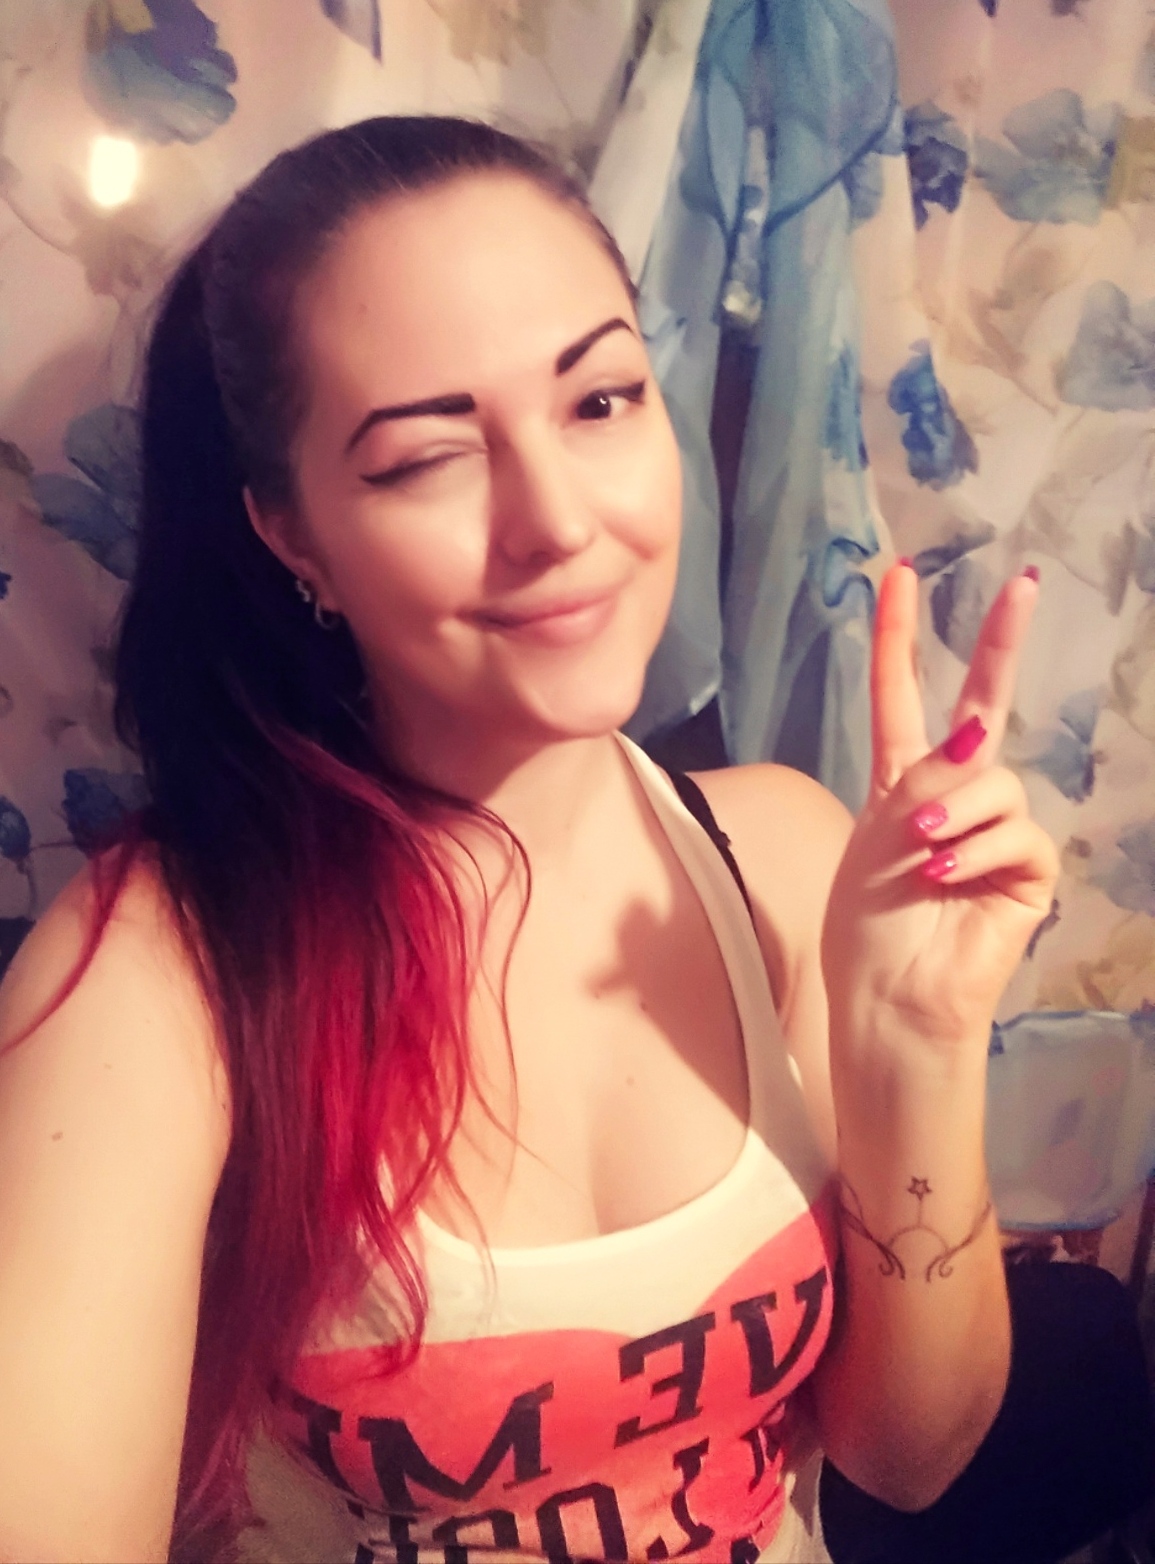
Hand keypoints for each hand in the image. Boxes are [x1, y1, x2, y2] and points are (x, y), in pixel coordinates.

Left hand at [821, 563, 1059, 1060]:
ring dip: (956, 809)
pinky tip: (947, 876)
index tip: (896, 576)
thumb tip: (977, 738)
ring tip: (923, 852)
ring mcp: (997, 830)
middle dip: (1002, 643)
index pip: (902, 695)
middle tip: (1024, 585)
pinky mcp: (1029, 872)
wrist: (889, 1001)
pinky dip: (980, 850)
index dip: (898, 638)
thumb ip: (919, 779)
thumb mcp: (874, 836)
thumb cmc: (866, 929)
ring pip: (996, 779)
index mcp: (902, 781)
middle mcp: (955, 794)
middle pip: (984, 704)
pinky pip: (1019, 833)